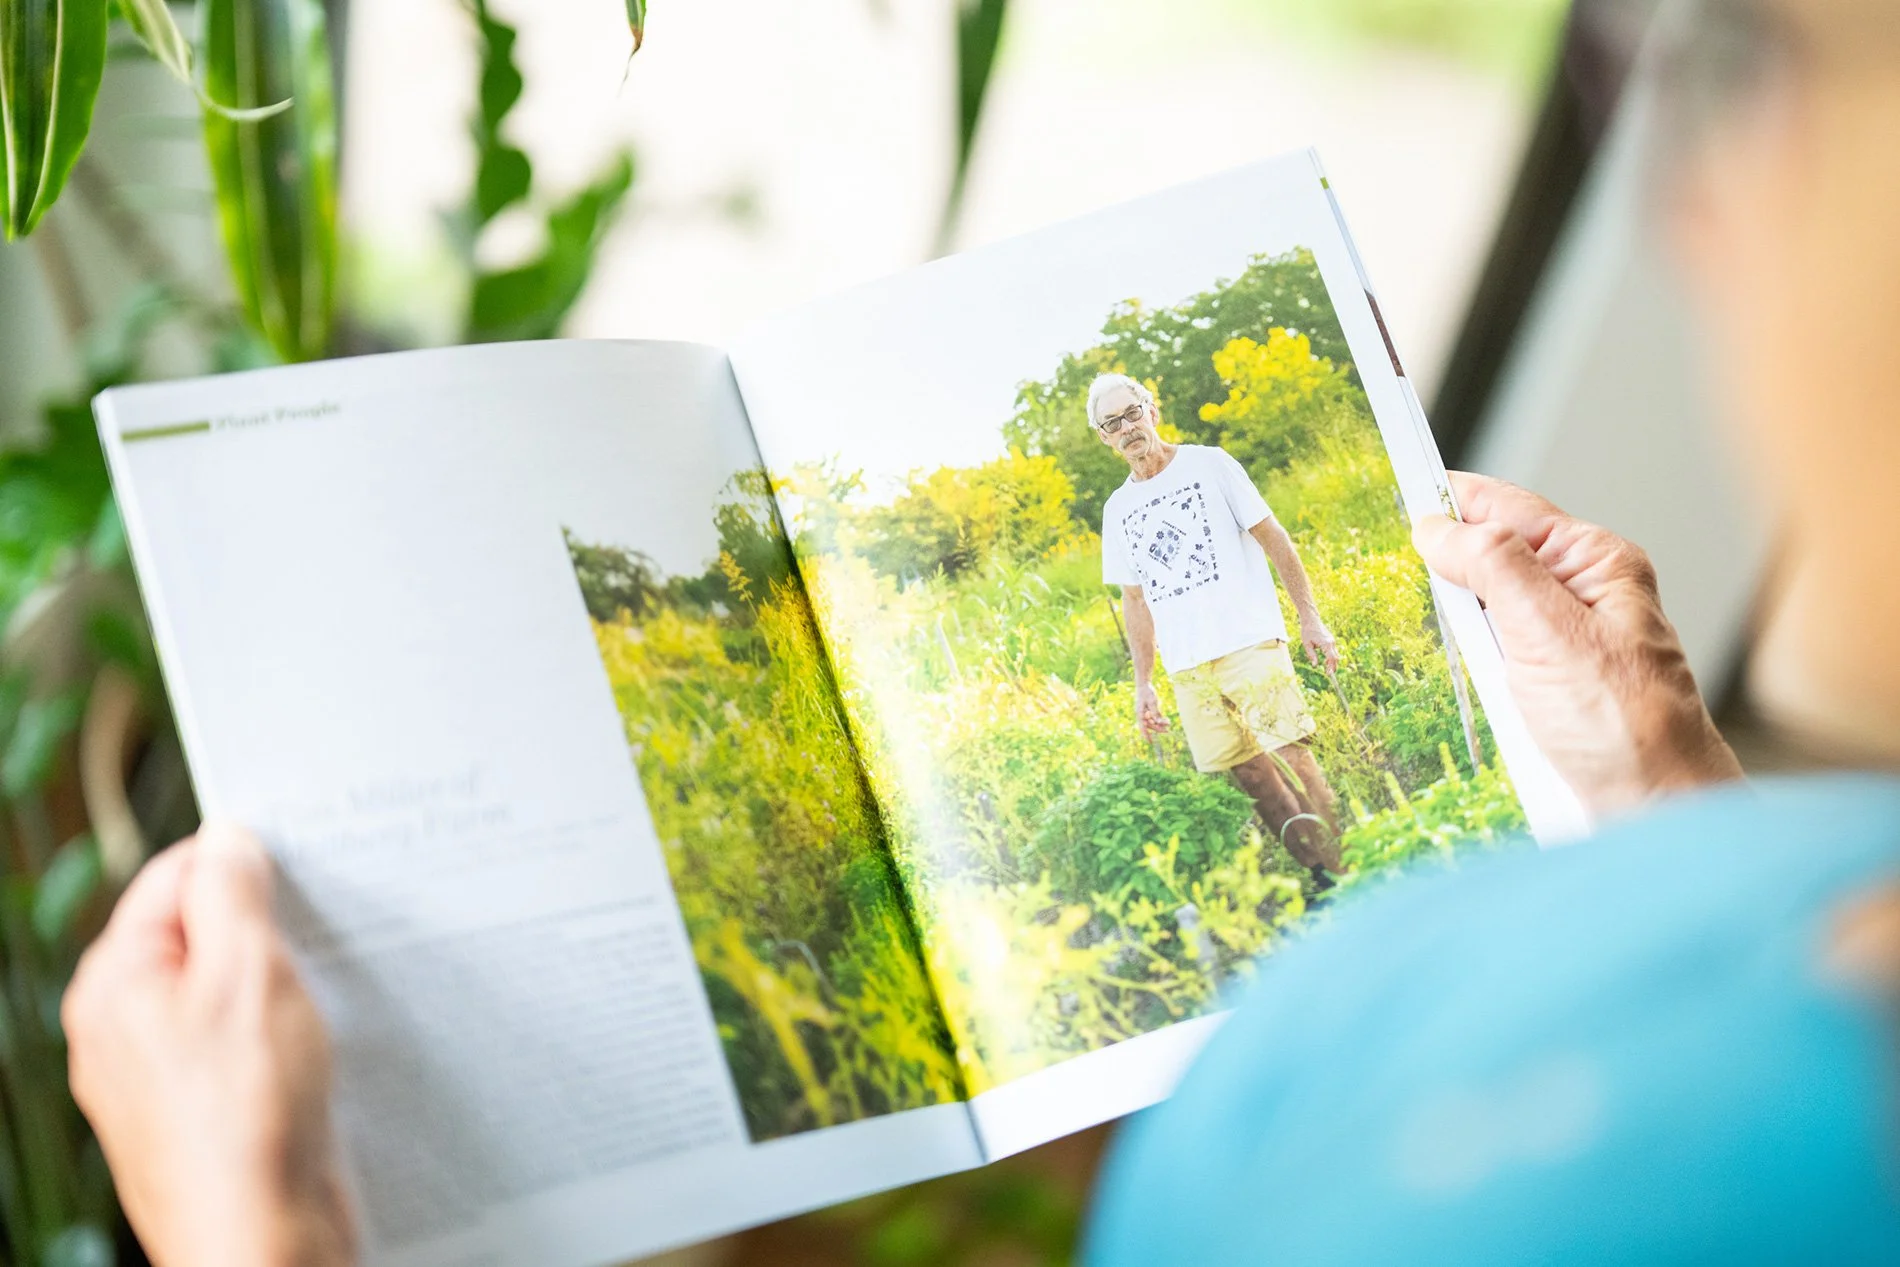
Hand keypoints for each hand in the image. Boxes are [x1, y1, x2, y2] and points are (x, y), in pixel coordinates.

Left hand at [63, 823, 354, 1266]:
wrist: (263, 1237)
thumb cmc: (251, 1112)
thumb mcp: (250, 971)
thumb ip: (233, 891)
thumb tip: (227, 838)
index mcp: (114, 982)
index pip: (174, 876)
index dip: (241, 860)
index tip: (303, 860)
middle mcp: (117, 1029)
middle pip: (197, 935)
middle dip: (263, 927)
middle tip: (322, 927)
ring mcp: (153, 1080)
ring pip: (222, 994)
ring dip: (275, 986)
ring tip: (322, 996)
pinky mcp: (196, 1117)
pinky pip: (236, 1048)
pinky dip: (278, 1036)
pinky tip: (314, 1050)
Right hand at [1135, 681, 1171, 735]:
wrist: (1144, 684)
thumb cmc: (1147, 692)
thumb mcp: (1152, 702)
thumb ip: (1155, 712)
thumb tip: (1158, 722)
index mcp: (1140, 714)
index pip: (1143, 727)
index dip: (1146, 735)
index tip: (1150, 742)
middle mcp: (1142, 715)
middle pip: (1150, 725)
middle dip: (1158, 728)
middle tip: (1167, 730)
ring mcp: (1145, 713)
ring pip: (1153, 721)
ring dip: (1160, 723)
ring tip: (1168, 723)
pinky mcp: (1149, 710)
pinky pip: (1154, 717)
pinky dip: (1159, 719)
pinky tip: (1166, 720)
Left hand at [1298, 614, 1338, 673]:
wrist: (1311, 620)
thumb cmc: (1307, 631)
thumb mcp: (1307, 644)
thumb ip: (1311, 655)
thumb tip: (1315, 666)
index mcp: (1326, 644)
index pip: (1331, 658)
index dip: (1331, 667)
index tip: (1328, 674)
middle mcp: (1331, 642)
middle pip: (1336, 658)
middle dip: (1333, 667)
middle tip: (1328, 674)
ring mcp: (1332, 641)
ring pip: (1335, 654)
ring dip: (1332, 662)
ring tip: (1325, 668)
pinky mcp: (1331, 640)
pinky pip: (1333, 651)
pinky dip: (1331, 657)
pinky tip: (1325, 660)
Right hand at [1413, 472, 1741, 816]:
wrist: (1655, 808)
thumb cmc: (1627, 725)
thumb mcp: (1551, 632)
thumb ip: (1495, 567)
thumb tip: (1439, 528)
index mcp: (1594, 563)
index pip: (1508, 508)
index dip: (1451, 499)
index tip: (1396, 487)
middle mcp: (1580, 594)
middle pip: (1491, 555)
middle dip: (1443, 560)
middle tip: (1387, 560)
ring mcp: (1561, 640)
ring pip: (1483, 607)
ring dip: (1449, 616)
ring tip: (1410, 613)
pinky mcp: (1545, 683)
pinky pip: (1487, 653)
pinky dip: (1461, 657)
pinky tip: (1443, 665)